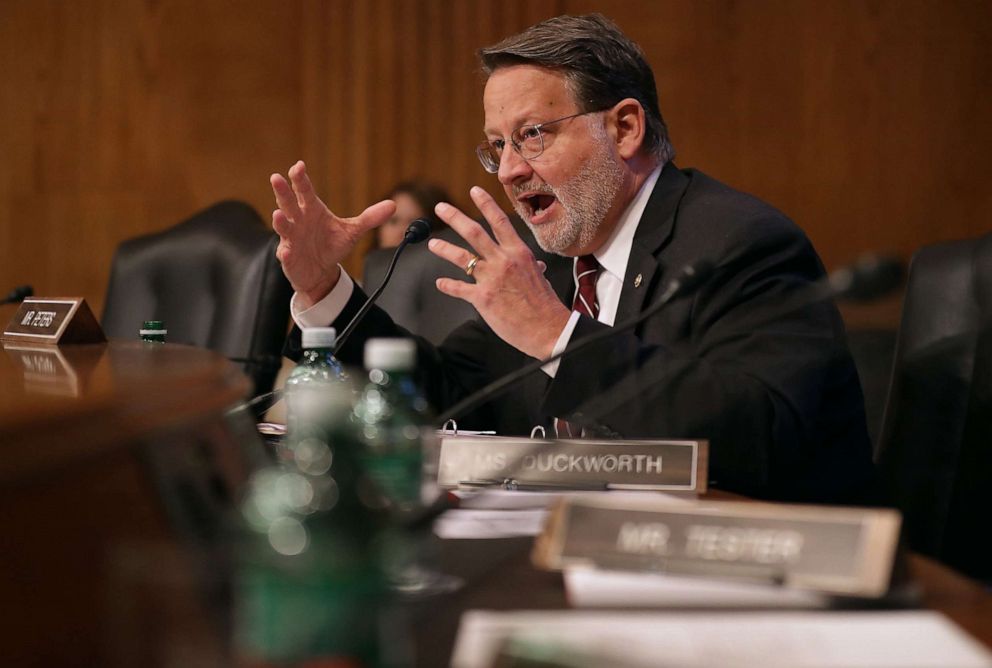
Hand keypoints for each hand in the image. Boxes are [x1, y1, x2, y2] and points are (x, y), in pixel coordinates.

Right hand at [270, 160, 394, 308]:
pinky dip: (285, 253)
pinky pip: (286, 254)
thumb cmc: (332, 245)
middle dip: (282, 191)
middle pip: (288, 203)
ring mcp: (291, 238)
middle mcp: (298, 220)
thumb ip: (370, 218)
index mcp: (312, 209)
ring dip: (279, 221)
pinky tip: (286, 252)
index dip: (301, 179)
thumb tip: (393, 205)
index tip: (299, 166)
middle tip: (276, 178)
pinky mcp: (289, 256)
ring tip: (278, 214)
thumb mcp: (352, 231)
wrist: (321, 271)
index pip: (305, 190)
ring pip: (283, 226)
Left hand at [428, 186, 570, 358]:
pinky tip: (440, 283)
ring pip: (462, 257)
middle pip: (474, 232)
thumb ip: (531, 267)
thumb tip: (535, 265)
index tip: (474, 190)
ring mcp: (491, 279)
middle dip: (454, 217)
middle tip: (440, 208)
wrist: (547, 328)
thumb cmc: (545, 305)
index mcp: (519, 253)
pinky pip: (459, 288)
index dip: (485, 204)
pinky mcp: (482, 298)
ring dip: (444, 249)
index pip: (499, 221)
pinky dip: (448, 285)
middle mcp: (503, 261)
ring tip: (433, 244)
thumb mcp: (539, 278)